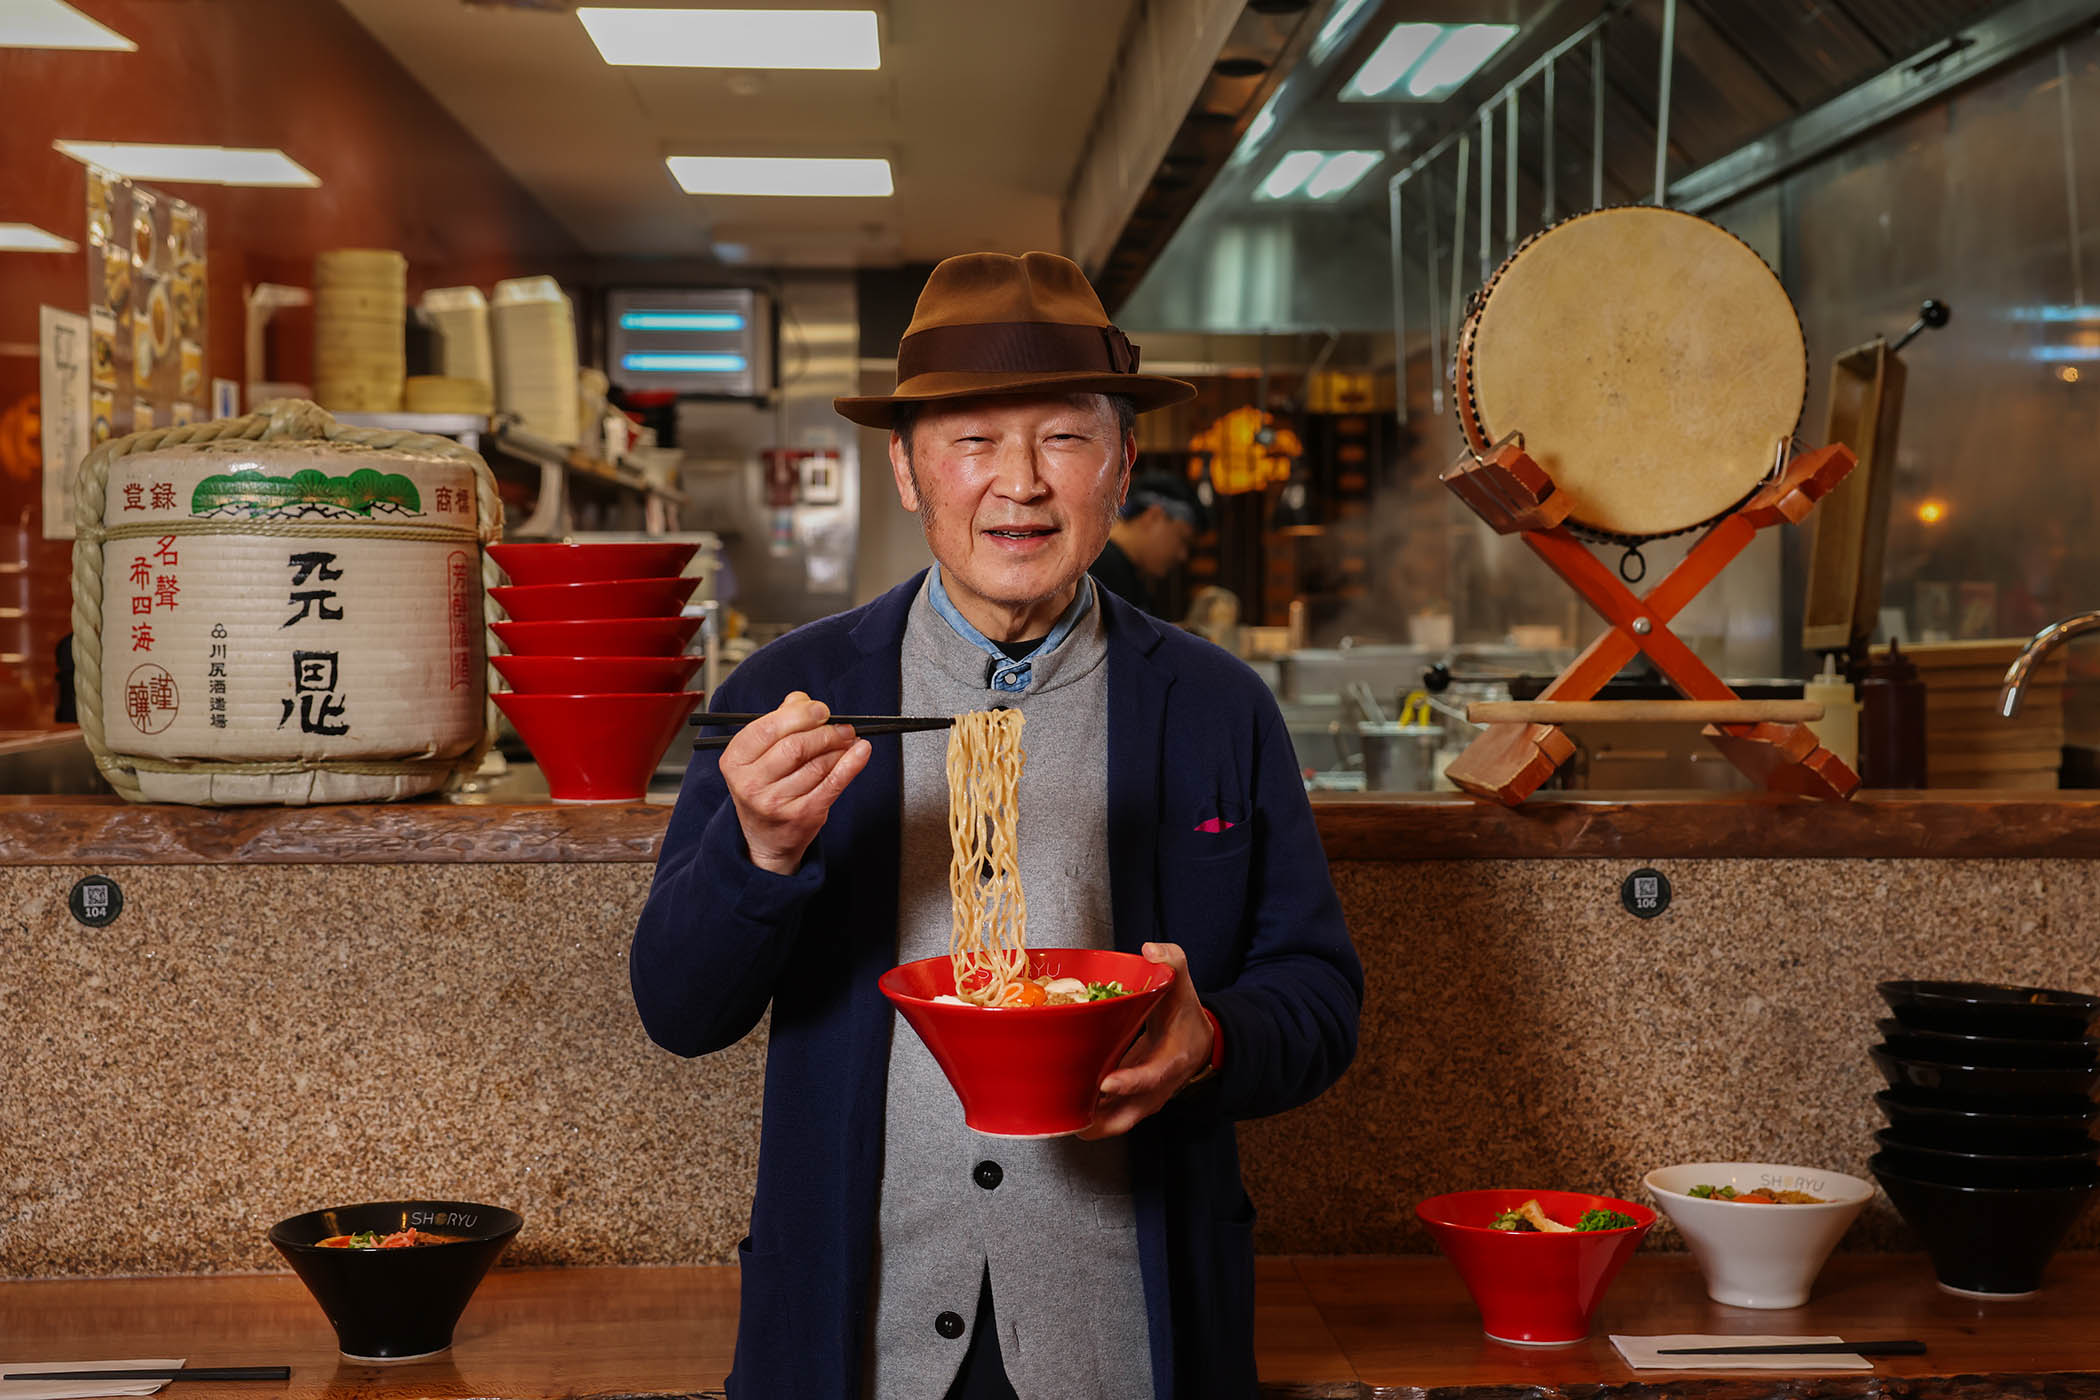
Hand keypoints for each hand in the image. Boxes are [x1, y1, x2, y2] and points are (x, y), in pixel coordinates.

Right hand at [719, 691, 870, 874]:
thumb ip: (778, 723)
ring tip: (848, 740)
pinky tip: (861, 752)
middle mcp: (750, 784)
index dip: (799, 714)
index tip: (820, 709)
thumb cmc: (764, 789)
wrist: (766, 839)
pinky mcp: (802, 815)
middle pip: (795, 746)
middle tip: (841, 726)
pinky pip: (832, 784)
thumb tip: (802, 700)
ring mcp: (775, 803)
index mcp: (735, 761)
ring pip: (817, 764)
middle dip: (824, 731)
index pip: (768, 728)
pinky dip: (851, 764)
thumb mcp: (757, 756)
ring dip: (839, 748)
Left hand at [1078, 942, 1213, 1139]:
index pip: (1152, 1076)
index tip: (1105, 1084)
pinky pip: (1110, 1115)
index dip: (1130, 1082)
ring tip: (1057, 1117)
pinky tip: (1063, 1108)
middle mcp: (1159, 1087)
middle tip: (1070, 1117)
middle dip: (1100, 1121)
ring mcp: (1145, 1098)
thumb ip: (1172, 962)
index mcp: (1172, 1059)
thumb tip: (1150, 950)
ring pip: (1117, 1122)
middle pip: (1130, 1115)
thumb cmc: (1185, 1014)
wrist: (1200, 1041)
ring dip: (1089, 1123)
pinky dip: (1089, 1115)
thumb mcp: (1184, 985)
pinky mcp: (1133, 1101)